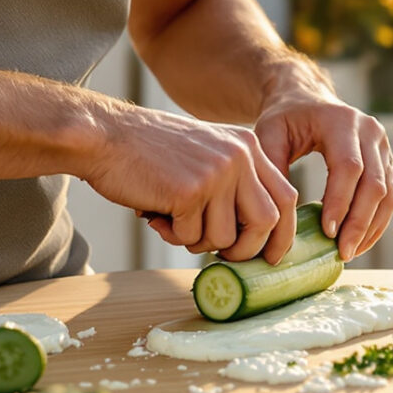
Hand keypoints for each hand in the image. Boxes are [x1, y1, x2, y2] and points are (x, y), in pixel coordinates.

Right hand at [77, 107, 296, 262]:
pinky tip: (157, 214)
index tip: (272, 257)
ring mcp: (216, 173)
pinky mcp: (189, 191)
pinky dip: (173, 235)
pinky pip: (191, 237)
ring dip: (197, 241)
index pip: (287, 196)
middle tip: (221, 256)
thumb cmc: (150, 152)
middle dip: (246, 250)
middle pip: (267, 221)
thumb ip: (234, 183)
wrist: (105, 135)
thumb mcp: (206, 153)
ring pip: (225, 237)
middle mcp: (239, 156)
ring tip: (174, 220)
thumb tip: (256, 237)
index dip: (283, 233)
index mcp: (247, 146)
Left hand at [253, 85, 392, 260]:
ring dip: (371, 227)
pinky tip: (360, 241)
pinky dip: (377, 222)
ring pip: (387, 193)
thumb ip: (273, 168)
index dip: (341, 202)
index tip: (327, 232)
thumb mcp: (269, 134)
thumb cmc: (285, 118)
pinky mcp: (387, 160)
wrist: (307, 98)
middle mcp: (370, 131)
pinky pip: (390, 196)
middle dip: (359, 222)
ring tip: (351, 253)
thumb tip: (281, 214)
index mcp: (342, 120)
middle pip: (374, 183)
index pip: (349, 167)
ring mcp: (383, 145)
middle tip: (342, 253)